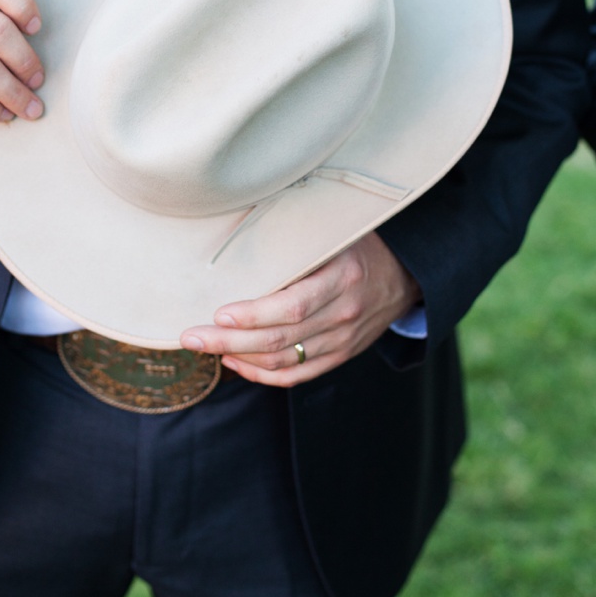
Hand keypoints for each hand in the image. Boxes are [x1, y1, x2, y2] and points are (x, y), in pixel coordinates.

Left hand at [180, 231, 420, 385]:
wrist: (404, 275)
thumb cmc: (358, 244)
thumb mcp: (333, 231)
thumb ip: (295, 235)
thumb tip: (239, 221)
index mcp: (341, 278)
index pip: (292, 306)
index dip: (254, 314)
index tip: (219, 312)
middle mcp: (342, 314)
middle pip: (279, 339)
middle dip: (229, 341)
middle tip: (191, 336)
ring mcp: (342, 341)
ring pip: (284, 361)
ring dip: (238, 358)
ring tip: (204, 347)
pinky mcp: (339, 356)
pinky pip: (297, 375)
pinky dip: (262, 374)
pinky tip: (234, 363)